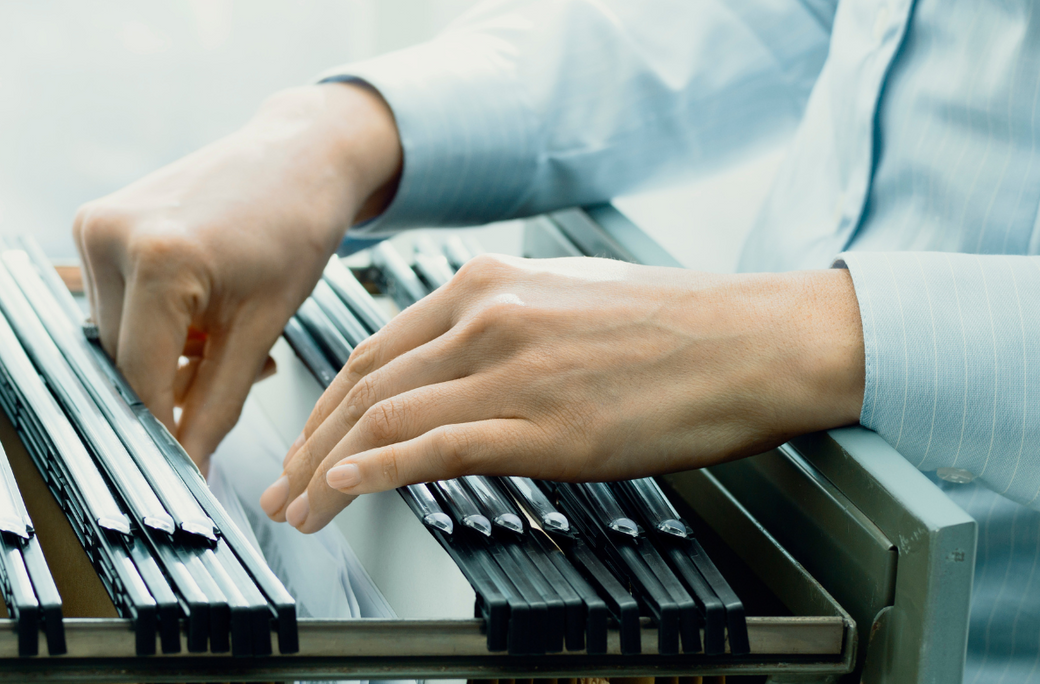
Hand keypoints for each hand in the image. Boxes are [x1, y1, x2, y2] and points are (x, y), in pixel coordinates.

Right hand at [74, 83, 401, 469]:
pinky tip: (198, 304)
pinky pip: (114, 304)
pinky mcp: (92, 222)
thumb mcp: (264, 325)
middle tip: (228, 376)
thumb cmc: (295, 226)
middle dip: (172, 387)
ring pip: (117, 339)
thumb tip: (189, 468)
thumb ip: (218, 404)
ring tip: (221, 329)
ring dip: (163, 354)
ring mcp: (94, 225)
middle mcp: (110, 236)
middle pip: (124, 363)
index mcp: (159, 259)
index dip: (165, 432)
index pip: (143, 381)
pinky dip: (153, 321)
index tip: (183, 470)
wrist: (297, 154)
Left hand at [260, 255, 864, 532]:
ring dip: (326, 473)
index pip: (374, 351)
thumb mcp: (567, 302)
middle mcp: (486, 317)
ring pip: (384, 422)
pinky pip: (432, 450)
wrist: (756, 342)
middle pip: (364, 389)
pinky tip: (343, 493)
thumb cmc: (680, 327)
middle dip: (310, 447)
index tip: (307, 442)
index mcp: (487, 285)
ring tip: (301, 512)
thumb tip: (457, 372)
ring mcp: (512, 370)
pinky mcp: (543, 425)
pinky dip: (372, 474)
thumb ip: (500, 330)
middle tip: (283, 488)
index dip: (326, 407)